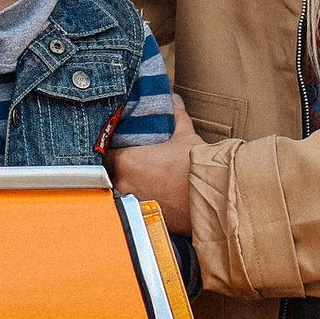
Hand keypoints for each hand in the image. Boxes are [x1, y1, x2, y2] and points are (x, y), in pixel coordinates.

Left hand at [106, 94, 206, 238]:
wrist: (215, 199)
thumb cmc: (196, 167)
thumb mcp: (186, 136)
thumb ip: (176, 117)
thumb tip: (174, 101)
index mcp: (126, 161)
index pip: (104, 152)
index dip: (110, 148)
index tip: (117, 146)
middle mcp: (123, 183)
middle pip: (111, 172)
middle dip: (120, 168)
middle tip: (134, 163)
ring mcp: (132, 203)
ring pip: (122, 191)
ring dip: (129, 185)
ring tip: (145, 180)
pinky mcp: (143, 218)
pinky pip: (135, 206)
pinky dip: (141, 201)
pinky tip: (154, 196)